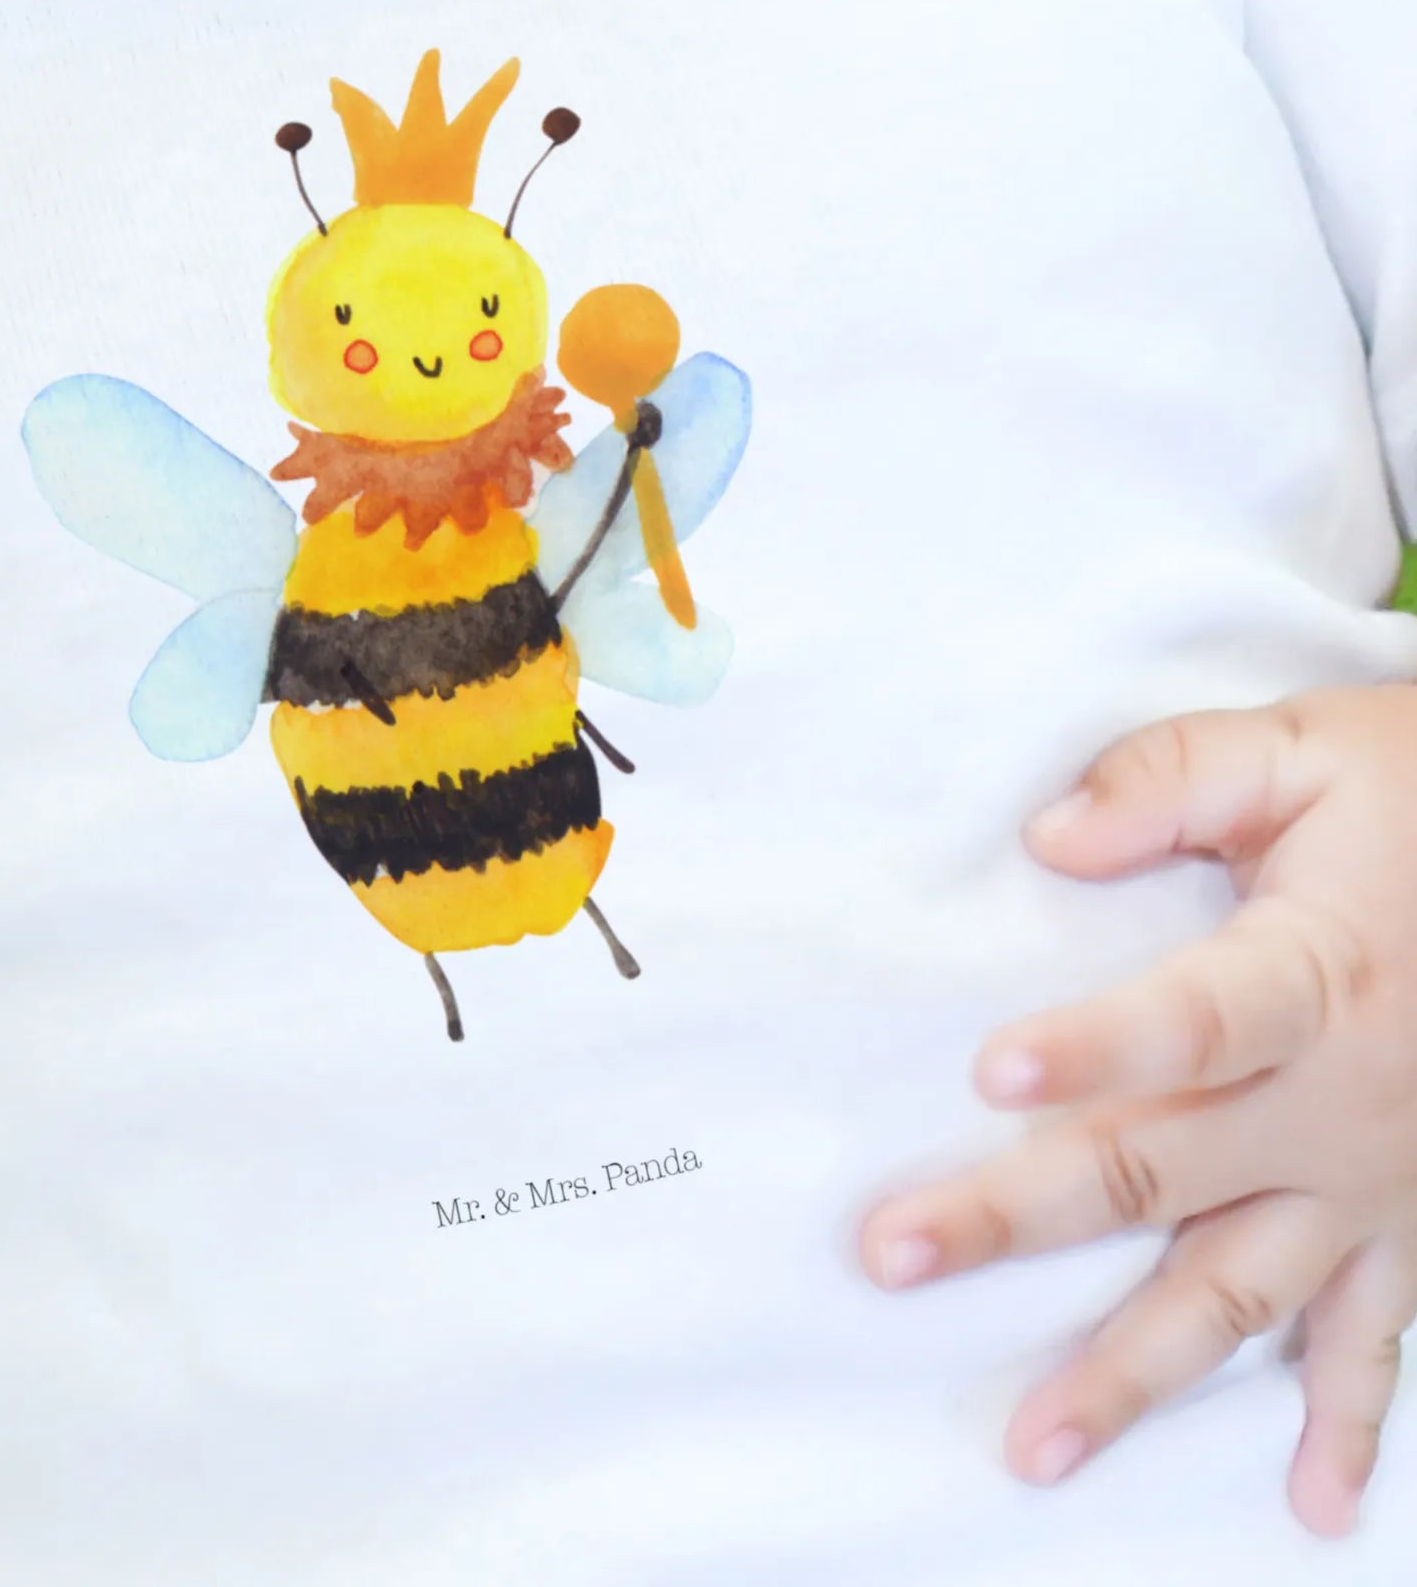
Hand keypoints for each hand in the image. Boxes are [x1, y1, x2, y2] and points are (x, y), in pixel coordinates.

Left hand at [859, 687, 1416, 1536]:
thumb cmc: (1414, 793)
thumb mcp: (1304, 750)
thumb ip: (1172, 779)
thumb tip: (1048, 837)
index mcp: (1315, 974)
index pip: (1194, 1021)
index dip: (1098, 1048)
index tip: (991, 1072)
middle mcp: (1342, 1101)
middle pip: (1164, 1170)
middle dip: (1018, 1217)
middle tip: (893, 1257)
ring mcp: (1377, 1179)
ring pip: (1244, 1293)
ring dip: (1138, 1372)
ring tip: (1037, 1445)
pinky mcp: (1409, 1218)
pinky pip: (1378, 1336)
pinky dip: (1346, 1424)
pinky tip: (1308, 1508)